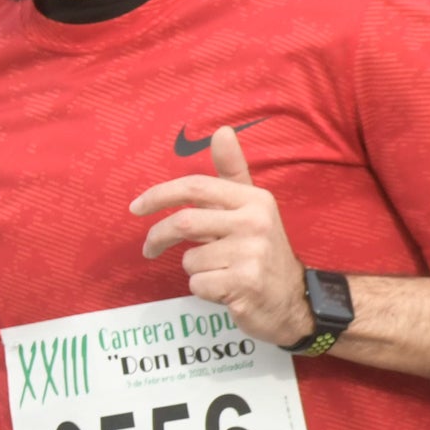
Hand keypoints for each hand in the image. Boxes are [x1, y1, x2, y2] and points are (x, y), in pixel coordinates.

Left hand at [130, 125, 311, 346]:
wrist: (294, 299)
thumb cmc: (262, 250)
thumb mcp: (252, 208)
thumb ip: (233, 172)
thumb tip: (221, 131)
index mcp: (253, 199)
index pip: (195, 187)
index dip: (159, 195)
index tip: (135, 208)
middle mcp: (255, 222)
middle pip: (183, 222)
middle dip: (157, 238)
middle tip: (149, 250)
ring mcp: (252, 253)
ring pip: (190, 259)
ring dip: (194, 269)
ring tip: (219, 271)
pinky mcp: (245, 283)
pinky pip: (198, 284)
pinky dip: (203, 290)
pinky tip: (226, 289)